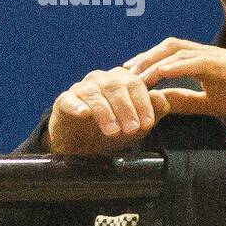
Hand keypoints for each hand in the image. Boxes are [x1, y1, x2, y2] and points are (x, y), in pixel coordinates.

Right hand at [45, 67, 173, 154]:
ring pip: (94, 94)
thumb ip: (153, 112)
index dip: (143, 103)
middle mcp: (102, 80)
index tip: (147, 123)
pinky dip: (77, 106)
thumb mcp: (137, 125)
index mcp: (122, 80)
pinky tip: (84, 114)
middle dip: (126, 109)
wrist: (83, 145)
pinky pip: (69, 100)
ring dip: (105, 112)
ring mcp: (82, 89)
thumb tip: (162, 98)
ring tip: (112, 131)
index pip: (135, 84)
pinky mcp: (64, 100)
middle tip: (132, 129)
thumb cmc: (114, 129)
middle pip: (115, 86)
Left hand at [123, 38, 225, 120]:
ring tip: (134, 75)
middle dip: (143, 58)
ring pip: (175, 51)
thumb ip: (188, 100)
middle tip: (122, 73)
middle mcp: (204, 55)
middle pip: (166, 47)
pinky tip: (160, 74)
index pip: (168, 57)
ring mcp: (213, 57)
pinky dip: (174, 66)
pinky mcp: (223, 64)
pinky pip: (194, 61)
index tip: (127, 77)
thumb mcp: (211, 102)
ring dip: (152, 62)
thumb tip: (163, 102)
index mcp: (202, 63)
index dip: (146, 63)